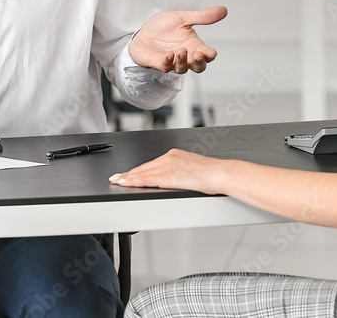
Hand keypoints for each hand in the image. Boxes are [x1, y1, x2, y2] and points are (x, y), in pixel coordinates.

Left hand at [109, 148, 226, 194]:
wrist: (220, 174)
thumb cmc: (212, 175)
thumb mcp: (192, 169)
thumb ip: (180, 172)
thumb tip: (175, 180)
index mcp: (175, 155)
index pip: (151, 164)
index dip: (137, 170)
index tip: (127, 173)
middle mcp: (170, 157)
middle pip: (144, 167)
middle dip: (128, 173)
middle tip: (116, 178)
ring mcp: (168, 165)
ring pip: (143, 172)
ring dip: (128, 177)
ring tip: (117, 181)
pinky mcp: (169, 174)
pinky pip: (147, 178)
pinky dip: (135, 180)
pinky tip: (127, 183)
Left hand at [129, 6, 227, 73]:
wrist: (143, 31)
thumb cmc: (163, 27)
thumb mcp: (183, 17)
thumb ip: (202, 16)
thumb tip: (223, 10)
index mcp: (193, 45)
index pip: (206, 54)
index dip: (210, 55)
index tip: (212, 52)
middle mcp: (185, 55)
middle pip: (198, 67)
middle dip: (199, 63)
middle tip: (198, 55)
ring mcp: (172, 61)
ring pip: (182, 69)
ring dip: (183, 62)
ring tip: (181, 51)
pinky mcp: (158, 63)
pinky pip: (165, 67)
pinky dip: (167, 62)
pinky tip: (169, 55)